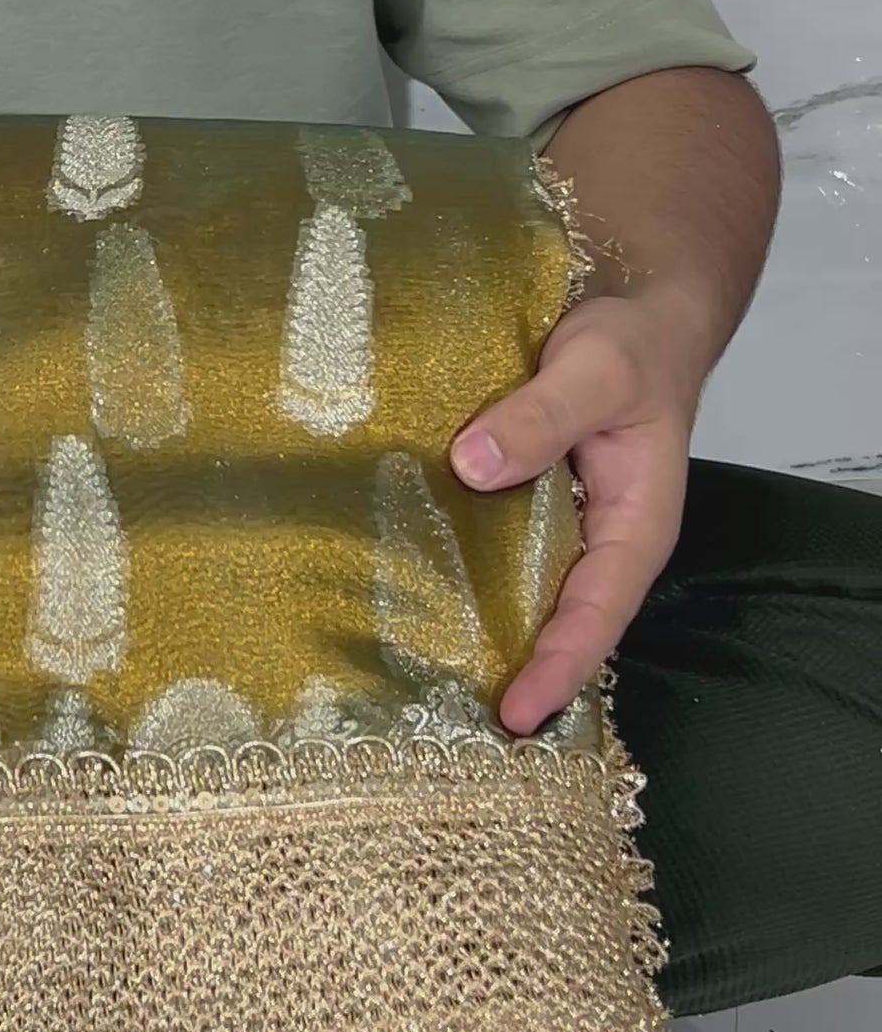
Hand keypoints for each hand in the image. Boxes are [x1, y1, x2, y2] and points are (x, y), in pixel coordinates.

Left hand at [448, 285, 708, 735]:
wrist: (635, 306)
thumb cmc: (634, 344)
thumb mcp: (597, 370)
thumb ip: (541, 416)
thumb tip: (472, 465)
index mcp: (634, 527)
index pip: (596, 615)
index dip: (558, 668)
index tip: (516, 714)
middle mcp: (594, 540)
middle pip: (554, 622)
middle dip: (510, 673)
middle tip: (447, 724)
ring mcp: (556, 524)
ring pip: (515, 591)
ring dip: (474, 629)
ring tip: (410, 680)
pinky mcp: (519, 500)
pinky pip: (486, 546)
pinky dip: (451, 570)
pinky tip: (395, 586)